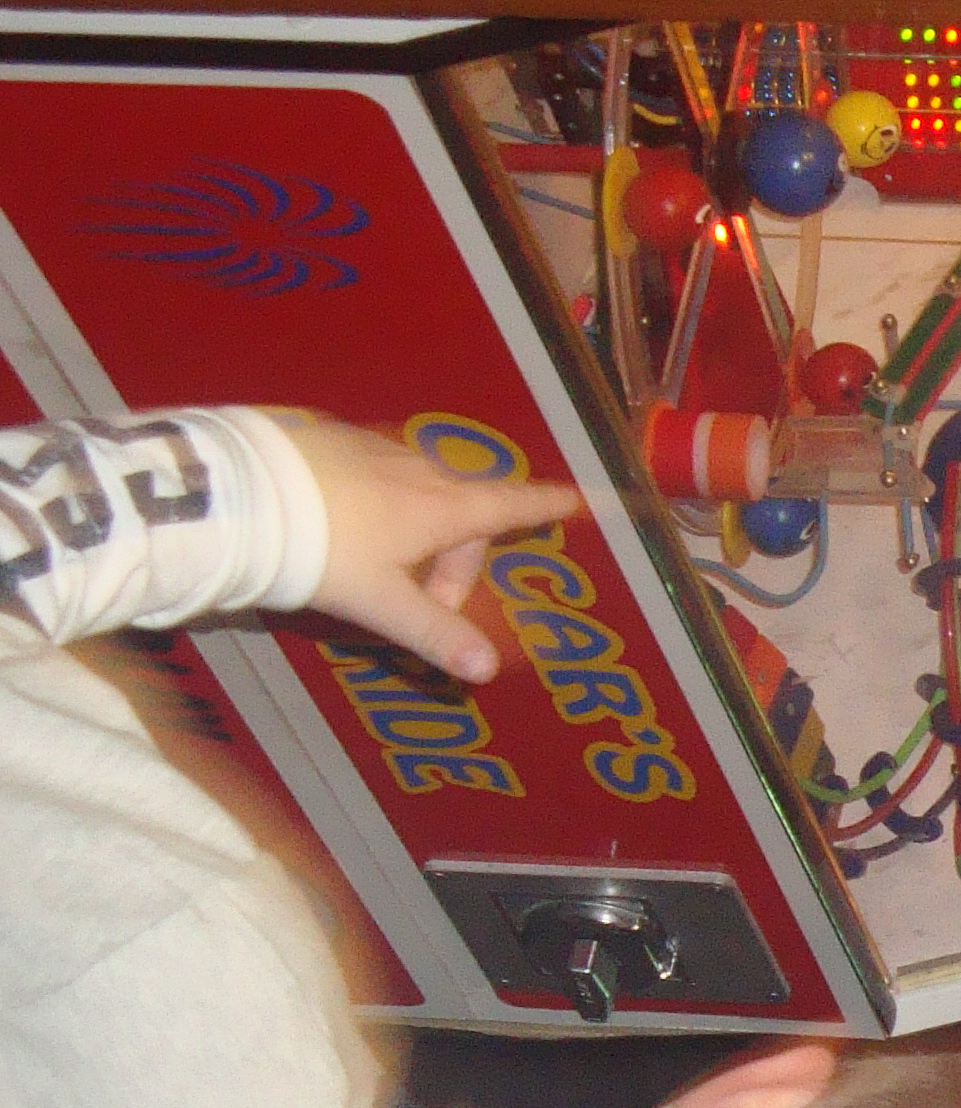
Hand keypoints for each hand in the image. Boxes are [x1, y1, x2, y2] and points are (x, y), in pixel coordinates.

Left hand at [281, 417, 585, 684]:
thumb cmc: (323, 549)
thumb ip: (434, 634)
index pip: (510, 505)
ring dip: (416, 529)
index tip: (576, 499)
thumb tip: (490, 670)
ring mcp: (372, 446)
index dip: (544, 505)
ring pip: (417, 489)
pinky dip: (376, 502)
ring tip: (378, 565)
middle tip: (425, 604)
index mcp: (441, 507)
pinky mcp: (329, 436)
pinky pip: (374, 471)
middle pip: (462, 510)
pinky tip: (338, 525)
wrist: (239, 491)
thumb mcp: (379, 601)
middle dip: (457, 558)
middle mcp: (418, 468)